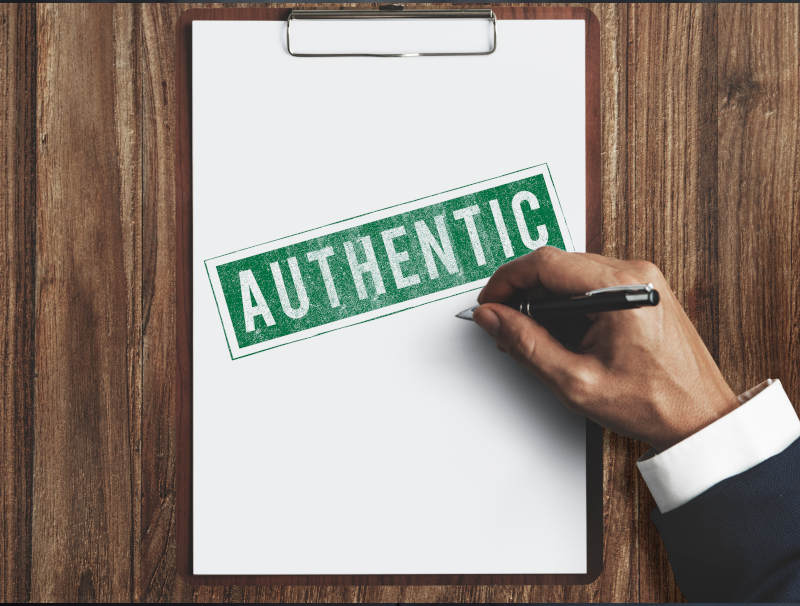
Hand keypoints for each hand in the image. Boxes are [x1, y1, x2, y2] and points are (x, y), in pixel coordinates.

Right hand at [472, 247, 738, 451]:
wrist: (700, 418)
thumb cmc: (654, 404)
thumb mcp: (575, 381)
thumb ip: (526, 344)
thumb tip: (492, 317)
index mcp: (621, 287)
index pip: (545, 263)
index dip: (506, 281)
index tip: (489, 303)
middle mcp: (635, 274)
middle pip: (556, 266)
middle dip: (523, 294)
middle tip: (505, 328)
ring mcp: (642, 280)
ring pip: (570, 275)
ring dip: (544, 302)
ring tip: (534, 339)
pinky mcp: (642, 291)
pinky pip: (590, 284)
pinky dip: (566, 306)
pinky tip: (561, 335)